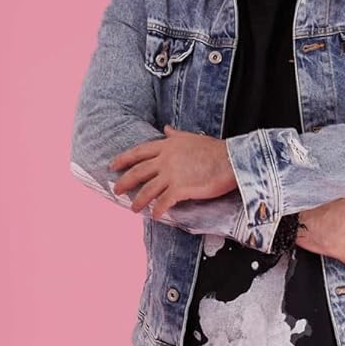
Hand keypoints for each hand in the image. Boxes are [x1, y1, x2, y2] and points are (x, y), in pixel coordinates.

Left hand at [109, 125, 238, 216]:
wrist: (231, 160)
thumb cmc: (215, 150)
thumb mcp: (192, 137)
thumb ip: (176, 135)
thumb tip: (167, 128)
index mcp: (168, 145)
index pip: (139, 152)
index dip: (124, 159)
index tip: (113, 166)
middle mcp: (166, 159)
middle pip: (138, 171)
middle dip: (125, 181)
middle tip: (116, 190)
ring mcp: (172, 174)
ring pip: (148, 189)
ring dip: (138, 200)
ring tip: (133, 209)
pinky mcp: (181, 188)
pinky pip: (164, 202)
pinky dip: (158, 210)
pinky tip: (155, 216)